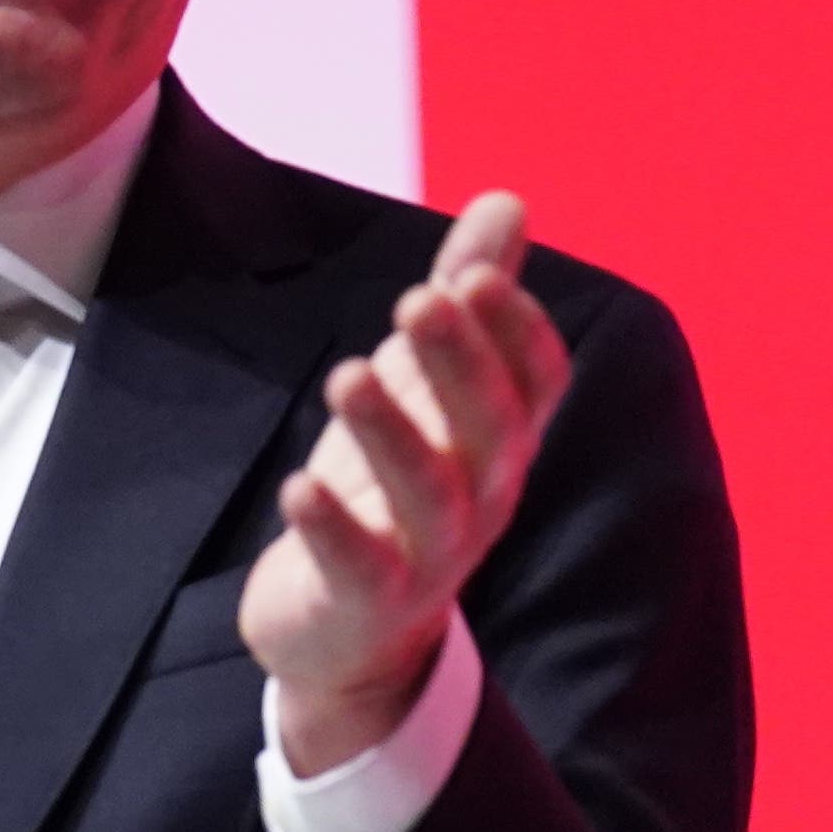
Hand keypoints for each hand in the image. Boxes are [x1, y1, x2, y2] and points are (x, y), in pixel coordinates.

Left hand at [244, 191, 570, 771]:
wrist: (347, 630)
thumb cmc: (393, 486)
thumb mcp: (427, 387)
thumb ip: (468, 297)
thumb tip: (508, 201)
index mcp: (501, 439)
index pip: (537, 381)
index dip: (515, 331)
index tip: (471, 274)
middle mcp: (485, 495)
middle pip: (492, 427)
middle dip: (459, 365)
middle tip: (414, 301)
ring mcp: (433, 555)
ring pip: (432, 495)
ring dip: (393, 434)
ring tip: (345, 375)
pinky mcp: (368, 601)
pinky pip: (361, 567)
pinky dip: (333, 529)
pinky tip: (295, 486)